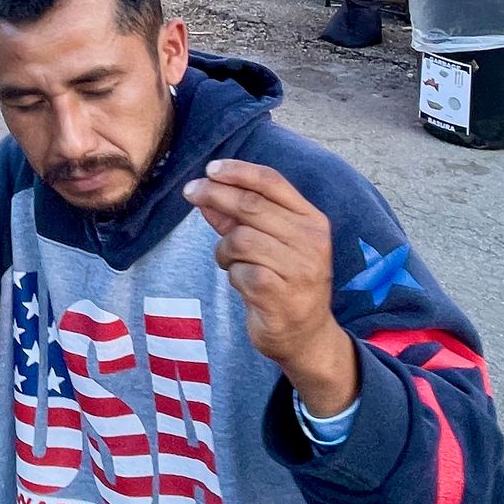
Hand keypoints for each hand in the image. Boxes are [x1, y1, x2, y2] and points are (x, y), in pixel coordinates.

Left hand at [183, 159, 357, 415]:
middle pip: (251, 205)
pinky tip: (243, 283)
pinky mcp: (279, 294)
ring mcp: (298, 269)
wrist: (306, 335)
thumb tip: (205, 190)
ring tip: (232, 262)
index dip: (238, 171)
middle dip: (215, 195)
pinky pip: (238, 271)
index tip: (210, 169)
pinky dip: (232, 274)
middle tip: (190, 192)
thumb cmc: (285, 281)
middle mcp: (311, 241)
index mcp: (313, 221)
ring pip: (240, 239)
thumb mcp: (270, 243)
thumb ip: (239, 217)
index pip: (273, 183)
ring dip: (225, 249)